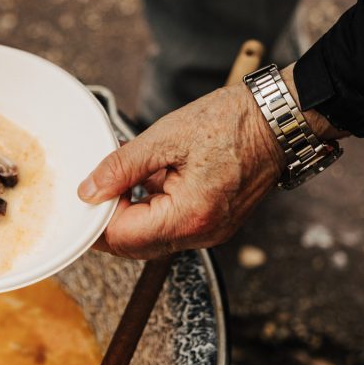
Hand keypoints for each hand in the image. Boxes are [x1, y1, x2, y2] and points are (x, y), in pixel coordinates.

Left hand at [77, 64, 345, 258]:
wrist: (280, 118)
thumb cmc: (231, 122)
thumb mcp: (165, 138)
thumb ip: (121, 168)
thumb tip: (88, 192)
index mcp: (189, 216)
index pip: (123, 237)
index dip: (96, 221)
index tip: (83, 196)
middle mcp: (201, 233)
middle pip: (135, 245)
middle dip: (109, 221)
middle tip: (95, 189)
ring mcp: (210, 231)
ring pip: (151, 238)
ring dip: (129, 214)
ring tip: (121, 178)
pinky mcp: (214, 221)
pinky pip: (171, 226)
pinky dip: (151, 208)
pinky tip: (146, 179)